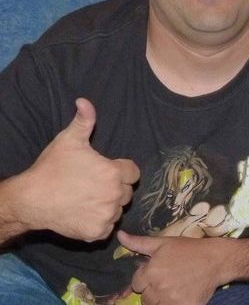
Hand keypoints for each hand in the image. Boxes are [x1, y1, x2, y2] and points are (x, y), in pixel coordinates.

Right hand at [20, 98, 139, 241]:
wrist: (31, 199)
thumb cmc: (52, 168)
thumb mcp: (69, 139)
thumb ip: (84, 120)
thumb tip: (84, 100)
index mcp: (113, 172)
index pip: (133, 172)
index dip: (121, 170)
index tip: (106, 170)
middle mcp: (115, 195)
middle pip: (126, 192)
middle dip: (115, 187)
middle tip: (94, 184)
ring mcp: (106, 216)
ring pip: (118, 209)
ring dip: (109, 205)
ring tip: (88, 198)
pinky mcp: (97, 232)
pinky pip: (108, 227)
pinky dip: (100, 222)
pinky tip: (85, 212)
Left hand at [117, 231, 222, 304]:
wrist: (215, 260)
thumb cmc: (188, 248)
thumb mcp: (163, 243)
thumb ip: (139, 242)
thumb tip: (120, 235)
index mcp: (151, 271)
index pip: (136, 283)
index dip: (146, 276)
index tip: (158, 271)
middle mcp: (158, 288)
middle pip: (144, 297)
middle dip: (152, 289)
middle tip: (168, 278)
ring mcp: (170, 301)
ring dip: (160, 299)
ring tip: (174, 286)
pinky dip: (173, 303)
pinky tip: (181, 294)